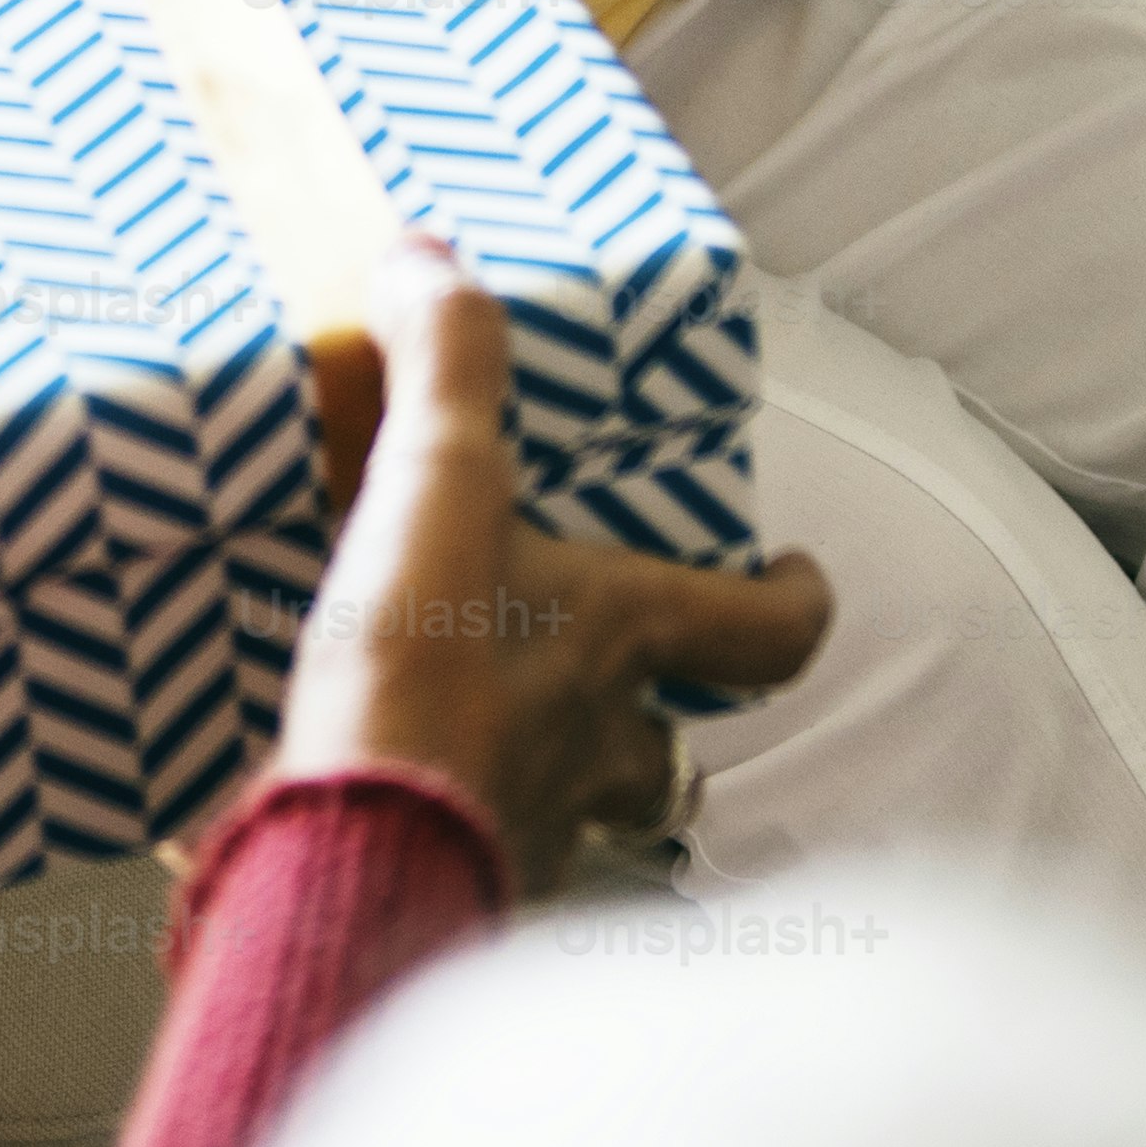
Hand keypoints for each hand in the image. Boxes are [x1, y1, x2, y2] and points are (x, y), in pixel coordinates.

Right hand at [275, 238, 829, 895]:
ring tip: (478, 721)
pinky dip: (457, 820)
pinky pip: (484, 854)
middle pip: (672, 741)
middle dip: (647, 706)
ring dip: (553, 770)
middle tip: (597, 657)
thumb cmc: (423, 680)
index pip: (776, 632)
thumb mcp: (435, 488)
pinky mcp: (459, 889)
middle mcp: (604, 746)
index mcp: (626, 639)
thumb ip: (444, 365)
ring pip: (584, 808)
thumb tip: (429, 257)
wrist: (350, 863)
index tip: (793, 570)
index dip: (795, 598)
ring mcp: (539, 832)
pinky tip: (394, 787)